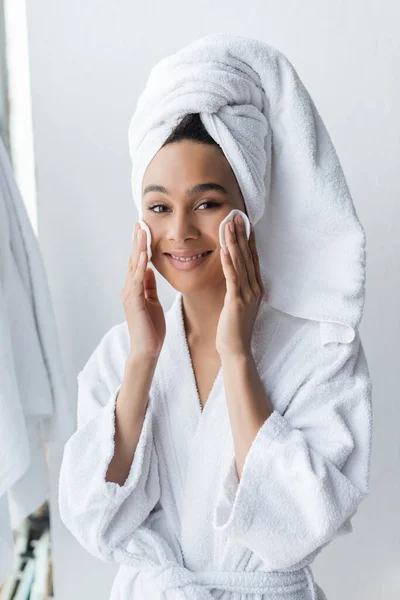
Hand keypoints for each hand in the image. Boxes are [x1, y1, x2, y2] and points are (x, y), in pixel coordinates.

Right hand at [121, 223, 165, 360]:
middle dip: (137, 241)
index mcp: (135, 288)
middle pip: (133, 259)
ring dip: (138, 248)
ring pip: (134, 266)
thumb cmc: (151, 328)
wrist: (147, 350)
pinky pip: (137, 280)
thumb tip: (148, 269)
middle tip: (140, 222)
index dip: (141, 245)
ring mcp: (129, 295)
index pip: (137, 262)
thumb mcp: (152, 302)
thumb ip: (148, 286)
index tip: (144, 229)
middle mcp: (129, 289)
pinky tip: (144, 254)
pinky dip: (140, 265)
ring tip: (141, 231)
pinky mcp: (134, 302)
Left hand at [216, 214, 265, 356]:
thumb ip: (238, 288)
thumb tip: (233, 274)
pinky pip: (232, 277)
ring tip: (229, 225)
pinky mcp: (236, 301)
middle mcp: (254, 288)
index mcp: (255, 288)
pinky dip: (228, 261)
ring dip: (234, 242)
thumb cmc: (234, 328)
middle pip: (248, 256)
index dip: (248, 240)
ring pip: (240, 263)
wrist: (236, 350)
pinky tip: (224, 249)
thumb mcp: (238, 303)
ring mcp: (247, 294)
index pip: (252, 258)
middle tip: (237, 215)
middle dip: (241, 235)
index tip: (243, 223)